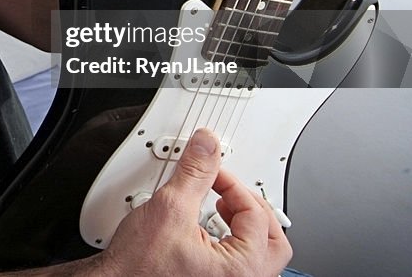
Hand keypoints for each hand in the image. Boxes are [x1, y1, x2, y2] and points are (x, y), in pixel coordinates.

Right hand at [93, 129, 291, 276]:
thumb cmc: (139, 268)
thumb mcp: (170, 209)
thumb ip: (194, 173)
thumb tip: (207, 146)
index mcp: (241, 269)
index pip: (256, 215)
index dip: (233, 185)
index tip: (213, 172)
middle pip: (272, 239)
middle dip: (251, 207)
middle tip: (229, 190)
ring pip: (258, 252)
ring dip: (243, 224)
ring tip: (220, 206)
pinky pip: (239, 262)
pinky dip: (230, 240)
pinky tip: (208, 229)